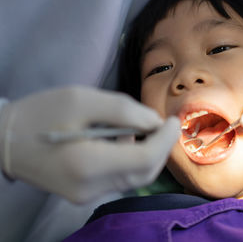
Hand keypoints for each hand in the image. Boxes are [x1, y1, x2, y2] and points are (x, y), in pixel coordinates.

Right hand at [0, 86, 179, 202]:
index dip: (166, 139)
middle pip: (145, 172)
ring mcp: (87, 196)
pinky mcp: (85, 195)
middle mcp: (91, 188)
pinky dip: (132, 160)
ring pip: (136, 178)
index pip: (145, 158)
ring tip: (138, 129)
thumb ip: (124, 110)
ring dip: (148, 153)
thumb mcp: (82, 99)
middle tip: (164, 124)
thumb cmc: (41, 113)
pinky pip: (122, 179)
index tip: (173, 120)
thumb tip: (155, 122)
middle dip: (161, 147)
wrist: (5, 141)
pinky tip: (122, 141)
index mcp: (87, 163)